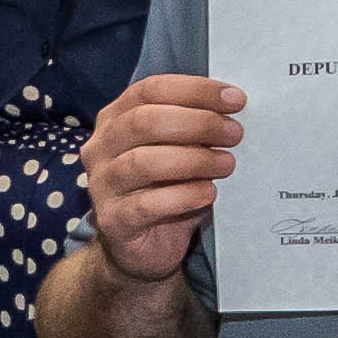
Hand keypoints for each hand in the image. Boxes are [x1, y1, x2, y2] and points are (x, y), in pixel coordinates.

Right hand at [81, 75, 244, 284]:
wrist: (144, 246)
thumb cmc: (166, 189)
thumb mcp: (179, 150)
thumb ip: (195, 127)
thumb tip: (235, 108)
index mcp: (116, 119)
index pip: (150, 90)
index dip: (195, 90)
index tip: (236, 100)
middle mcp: (101, 148)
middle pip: (144, 121)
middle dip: (198, 123)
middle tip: (235, 134)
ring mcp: (102, 185)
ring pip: (144, 162)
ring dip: (194, 159)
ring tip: (227, 164)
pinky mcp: (113, 220)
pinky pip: (147, 205)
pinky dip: (184, 196)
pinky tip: (208, 194)